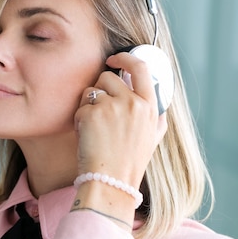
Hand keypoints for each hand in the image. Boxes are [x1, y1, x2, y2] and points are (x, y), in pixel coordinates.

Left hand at [74, 52, 167, 189]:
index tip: (113, 58)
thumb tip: (158, 94)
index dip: (125, 57)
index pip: (141, 68)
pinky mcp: (92, 113)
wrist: (112, 182)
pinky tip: (88, 136)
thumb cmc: (129, 162)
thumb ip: (156, 114)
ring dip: (88, 105)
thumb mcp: (153, 137)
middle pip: (108, 77)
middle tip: (99, 112)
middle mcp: (133, 103)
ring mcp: (112, 107)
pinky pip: (80, 106)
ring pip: (91, 90)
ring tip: (95, 128)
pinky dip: (80, 119)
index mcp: (150, 107)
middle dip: (99, 89)